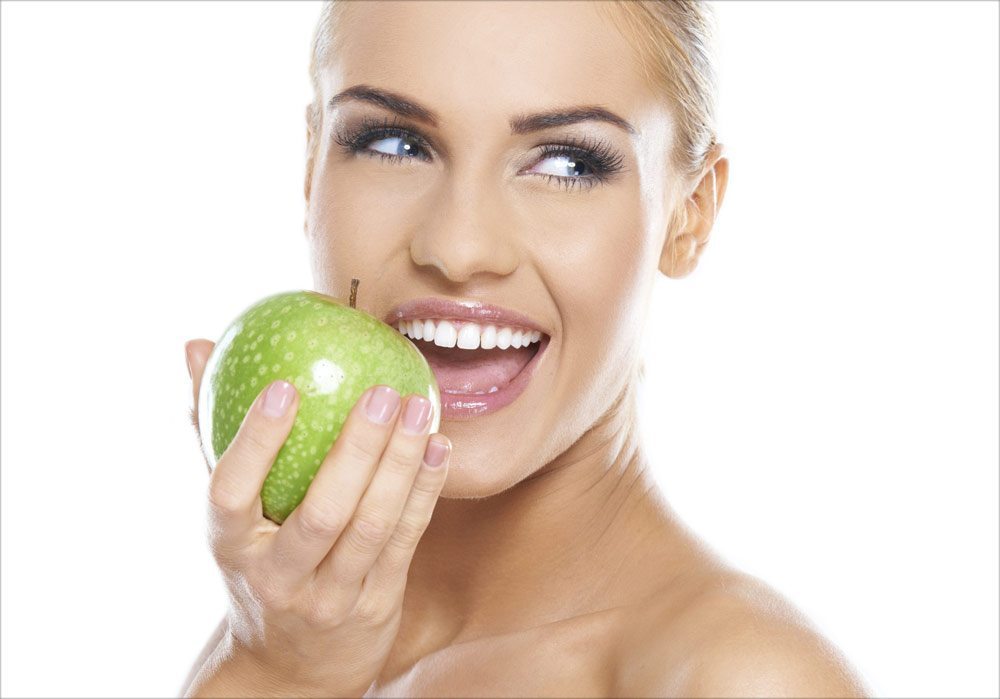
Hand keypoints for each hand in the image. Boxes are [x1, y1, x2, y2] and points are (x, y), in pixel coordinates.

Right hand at [184, 339, 451, 696]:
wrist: (288, 666)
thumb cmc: (255, 560)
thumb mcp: (227, 510)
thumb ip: (211, 430)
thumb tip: (196, 346)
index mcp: (230, 546)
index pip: (231, 492)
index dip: (256, 441)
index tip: (285, 385)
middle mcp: (276, 577)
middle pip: (321, 512)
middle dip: (356, 449)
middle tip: (382, 392)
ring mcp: (328, 597)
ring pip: (372, 527)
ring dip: (401, 465)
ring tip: (418, 409)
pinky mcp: (374, 604)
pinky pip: (405, 541)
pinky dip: (424, 491)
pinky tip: (438, 445)